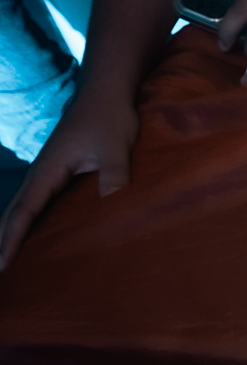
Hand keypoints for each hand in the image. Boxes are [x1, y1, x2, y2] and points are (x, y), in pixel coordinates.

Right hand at [0, 85, 138, 269]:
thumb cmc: (110, 117)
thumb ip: (115, 174)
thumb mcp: (116, 147)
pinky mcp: (57, 170)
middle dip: (3, 242)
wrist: (106, 90)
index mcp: (48, 170)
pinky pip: (36, 201)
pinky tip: (34, 235)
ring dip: (13, 232)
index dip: (11, 239)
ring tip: (8, 261)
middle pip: (14, 213)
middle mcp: (41, 173)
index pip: (23, 212)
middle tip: (1, 273)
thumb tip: (112, 202)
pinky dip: (28, 220)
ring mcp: (47, 172)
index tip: (2, 264)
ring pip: (22, 207)